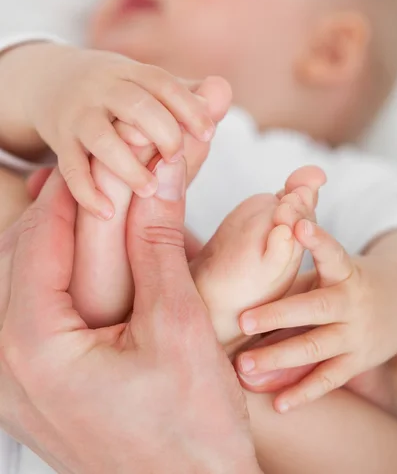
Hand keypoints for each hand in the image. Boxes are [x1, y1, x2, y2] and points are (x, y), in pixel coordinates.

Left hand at [0, 167, 259, 473]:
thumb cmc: (190, 432)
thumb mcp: (179, 323)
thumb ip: (158, 239)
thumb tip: (161, 170)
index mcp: (32, 346)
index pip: (41, 235)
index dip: (76, 186)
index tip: (105, 152)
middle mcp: (7, 365)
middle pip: (21, 253)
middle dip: (63, 206)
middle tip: (103, 171)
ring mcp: (15, 380)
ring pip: (21, 279)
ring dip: (59, 236)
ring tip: (99, 204)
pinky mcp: (35, 387)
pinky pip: (30, 311)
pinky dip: (58, 273)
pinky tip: (90, 256)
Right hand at [21, 42, 230, 217]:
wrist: (49, 81)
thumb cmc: (117, 91)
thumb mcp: (146, 84)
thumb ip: (186, 93)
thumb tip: (224, 92)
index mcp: (131, 73)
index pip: (162, 83)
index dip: (188, 107)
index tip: (209, 134)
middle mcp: (103, 90)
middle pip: (134, 105)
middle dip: (162, 132)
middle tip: (176, 157)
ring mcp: (79, 116)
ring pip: (101, 138)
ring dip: (127, 166)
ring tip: (149, 190)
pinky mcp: (61, 143)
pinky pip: (70, 168)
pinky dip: (87, 191)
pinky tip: (108, 211)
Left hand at [237, 220, 396, 412]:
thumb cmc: (343, 283)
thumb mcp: (329, 268)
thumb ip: (295, 266)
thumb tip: (249, 266)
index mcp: (344, 272)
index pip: (332, 253)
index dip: (316, 240)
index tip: (298, 225)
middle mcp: (350, 303)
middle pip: (314, 309)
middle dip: (278, 315)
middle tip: (243, 320)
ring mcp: (354, 335)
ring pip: (315, 348)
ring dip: (278, 358)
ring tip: (244, 365)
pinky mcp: (356, 362)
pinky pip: (327, 379)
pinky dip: (302, 392)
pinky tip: (277, 404)